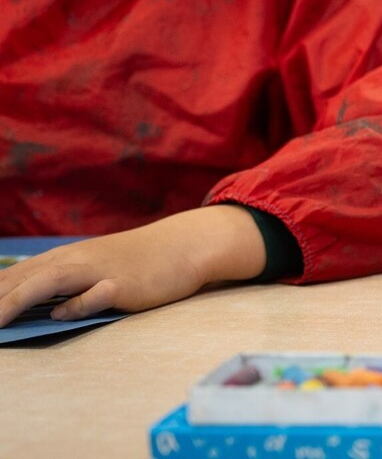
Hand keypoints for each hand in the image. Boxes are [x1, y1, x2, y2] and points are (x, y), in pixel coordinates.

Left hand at [0, 205, 267, 326]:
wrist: (184, 246)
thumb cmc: (138, 261)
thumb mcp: (93, 268)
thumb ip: (63, 285)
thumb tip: (35, 308)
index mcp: (65, 258)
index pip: (15, 276)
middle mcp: (76, 261)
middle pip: (23, 279)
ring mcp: (99, 271)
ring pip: (48, 282)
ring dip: (17, 301)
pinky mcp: (123, 285)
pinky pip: (94, 295)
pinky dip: (74, 305)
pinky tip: (60, 315)